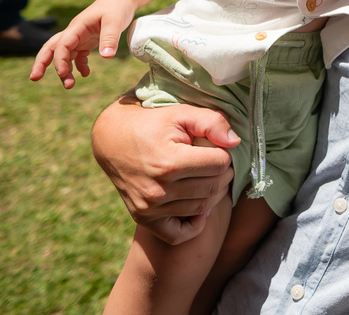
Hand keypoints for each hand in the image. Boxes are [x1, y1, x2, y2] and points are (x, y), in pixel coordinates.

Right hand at [30, 0, 136, 87]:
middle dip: (42, 63)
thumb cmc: (116, 7)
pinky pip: (78, 56)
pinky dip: (79, 66)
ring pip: (65, 55)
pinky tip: (86, 74)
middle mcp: (74, 33)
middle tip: (34, 78)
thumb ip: (110, 38)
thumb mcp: (115, 21)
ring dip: (64, 70)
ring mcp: (79, 37)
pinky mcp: (87, 41)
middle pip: (52, 48)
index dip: (59, 60)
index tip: (63, 73)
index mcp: (76, 27)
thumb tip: (106, 57)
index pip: (62, 45)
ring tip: (69, 86)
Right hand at [92, 98, 238, 244]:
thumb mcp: (181, 113)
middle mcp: (158, 190)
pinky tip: (200, 207)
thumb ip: (211, 122)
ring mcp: (149, 208)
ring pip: (202, 207)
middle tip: (218, 162)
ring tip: (209, 177)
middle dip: (224, 173)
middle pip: (213, 187)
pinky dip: (195, 225)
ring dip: (214, 193)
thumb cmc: (151, 124)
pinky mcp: (143, 218)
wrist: (112, 140)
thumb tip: (235, 142)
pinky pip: (177, 234)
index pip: (219, 164)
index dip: (225, 154)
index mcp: (169, 163)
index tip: (219, 148)